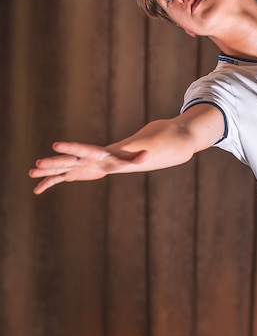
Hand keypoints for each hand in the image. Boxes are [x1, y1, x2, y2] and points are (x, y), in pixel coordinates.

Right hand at [29, 141, 147, 193]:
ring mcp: (73, 166)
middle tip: (38, 162)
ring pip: (57, 169)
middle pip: (65, 160)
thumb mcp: (126, 161)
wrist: (108, 159)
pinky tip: (37, 190)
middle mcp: (79, 159)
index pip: (79, 150)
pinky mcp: (71, 174)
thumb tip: (147, 156)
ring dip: (45, 171)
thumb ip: (135, 158)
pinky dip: (47, 184)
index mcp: (91, 154)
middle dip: (52, 162)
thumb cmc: (118, 159)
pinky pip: (57, 180)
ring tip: (31, 172)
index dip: (68, 148)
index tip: (56, 145)